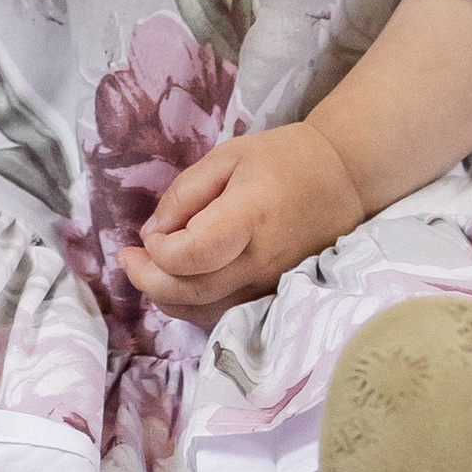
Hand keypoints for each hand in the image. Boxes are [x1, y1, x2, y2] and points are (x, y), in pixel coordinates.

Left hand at [121, 124, 363, 322]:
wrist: (344, 179)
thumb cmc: (283, 159)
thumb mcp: (228, 157)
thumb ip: (185, 194)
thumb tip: (151, 234)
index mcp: (249, 218)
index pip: (193, 255)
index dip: (159, 253)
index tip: (147, 236)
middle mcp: (261, 261)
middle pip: (193, 293)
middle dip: (149, 282)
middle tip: (127, 260)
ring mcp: (271, 285)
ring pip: (206, 313)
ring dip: (168, 298)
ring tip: (150, 270)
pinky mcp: (275, 297)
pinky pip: (225, 315)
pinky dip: (194, 305)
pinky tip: (182, 282)